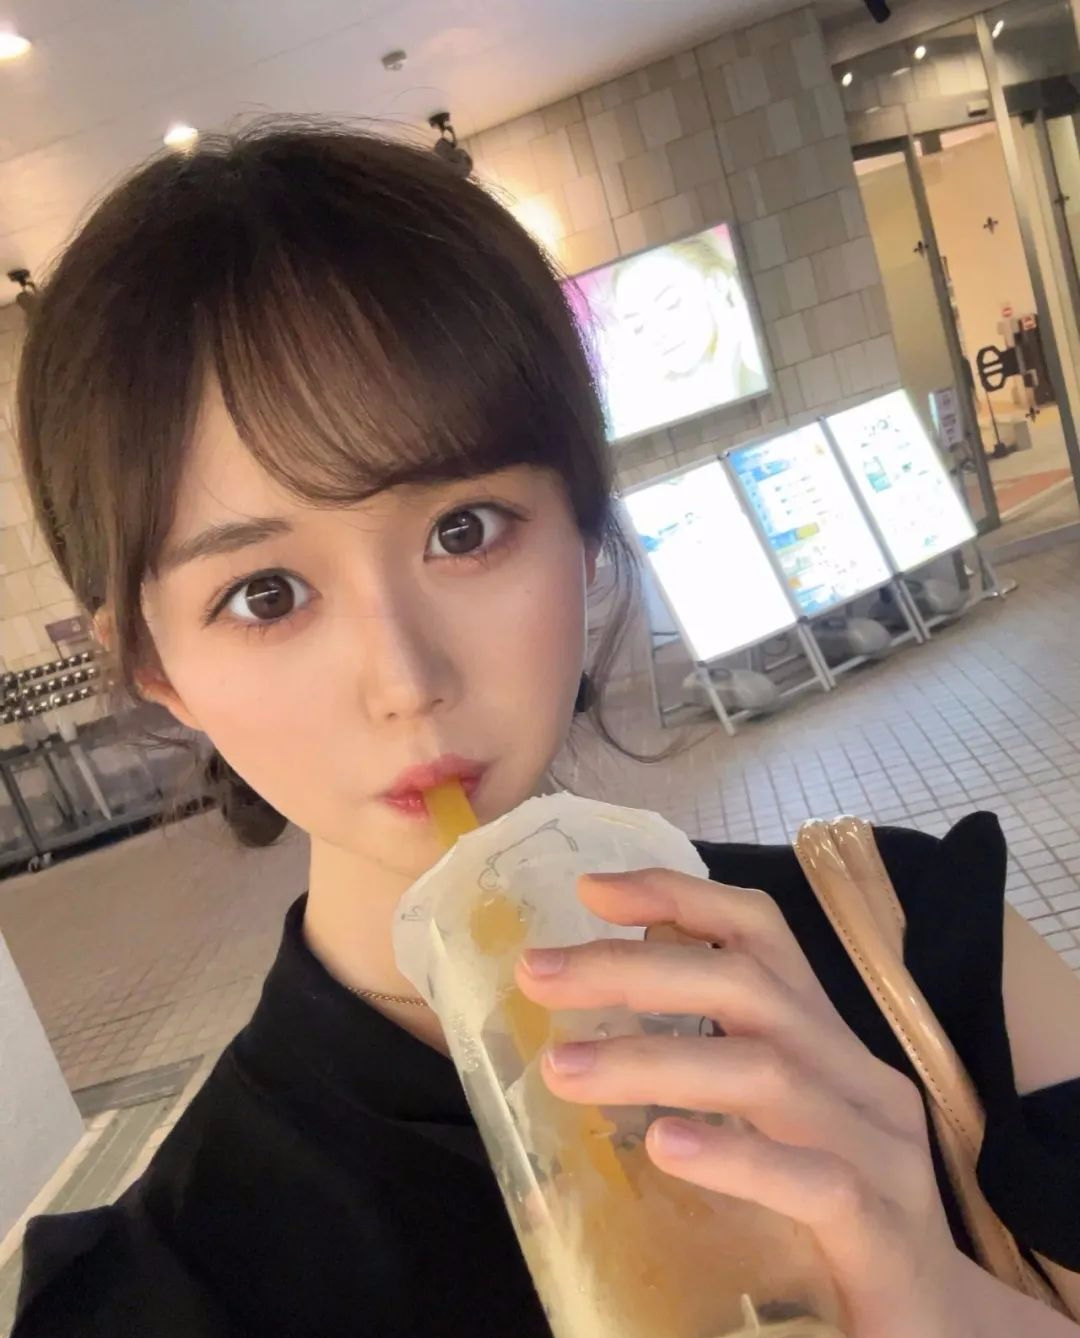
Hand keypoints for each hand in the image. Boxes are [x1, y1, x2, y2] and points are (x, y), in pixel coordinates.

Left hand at [514, 868, 976, 1337]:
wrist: (942, 1331)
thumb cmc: (833, 1218)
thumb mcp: (773, 1127)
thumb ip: (708, 1073)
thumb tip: (583, 1038)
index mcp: (826, 1042)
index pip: (761, 935)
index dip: (679, 897)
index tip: (590, 889)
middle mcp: (857, 1077)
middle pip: (748, 989)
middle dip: (633, 972)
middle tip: (537, 974)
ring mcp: (879, 1151)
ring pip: (765, 1073)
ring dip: (653, 1062)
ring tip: (562, 1068)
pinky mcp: (883, 1233)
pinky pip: (811, 1179)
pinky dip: (733, 1156)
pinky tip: (663, 1146)